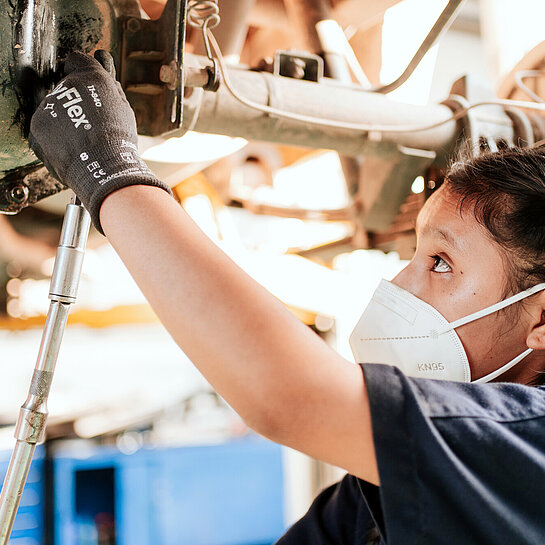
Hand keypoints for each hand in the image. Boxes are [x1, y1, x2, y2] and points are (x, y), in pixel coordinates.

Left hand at [29, 50, 170, 233]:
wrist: (103, 169)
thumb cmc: (119, 142)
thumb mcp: (123, 108)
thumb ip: (110, 86)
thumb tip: (103, 64)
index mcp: (91, 77)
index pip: (77, 60)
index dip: (83, 72)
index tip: (87, 85)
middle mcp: (66, 86)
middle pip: (66, 87)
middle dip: (75, 100)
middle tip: (92, 123)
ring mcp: (48, 106)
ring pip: (55, 107)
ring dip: (65, 119)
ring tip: (83, 140)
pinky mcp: (36, 126)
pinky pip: (45, 127)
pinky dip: (54, 136)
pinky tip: (71, 147)